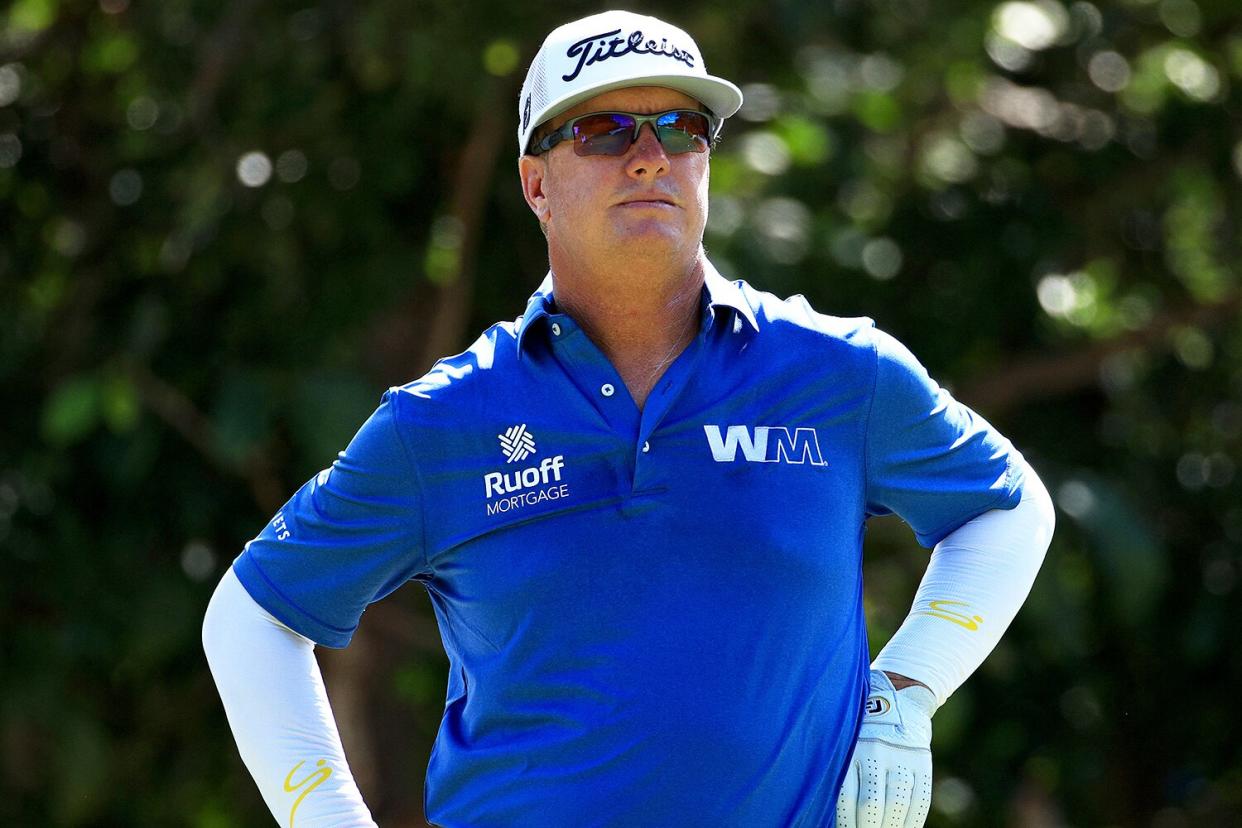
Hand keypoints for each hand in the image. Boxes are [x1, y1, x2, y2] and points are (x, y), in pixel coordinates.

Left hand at [836, 670, 936, 827]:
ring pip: (896, 804)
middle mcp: (877, 751)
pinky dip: (912, 821)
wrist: (899, 694)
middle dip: (867, 827)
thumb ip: (841, 767)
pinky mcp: (923, 761)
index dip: (846, 822)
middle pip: (872, 804)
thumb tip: (827, 806)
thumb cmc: (861, 724)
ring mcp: (902, 756)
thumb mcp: (846, 736)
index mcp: (853, 747)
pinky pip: (920, 800)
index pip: (846, 797)